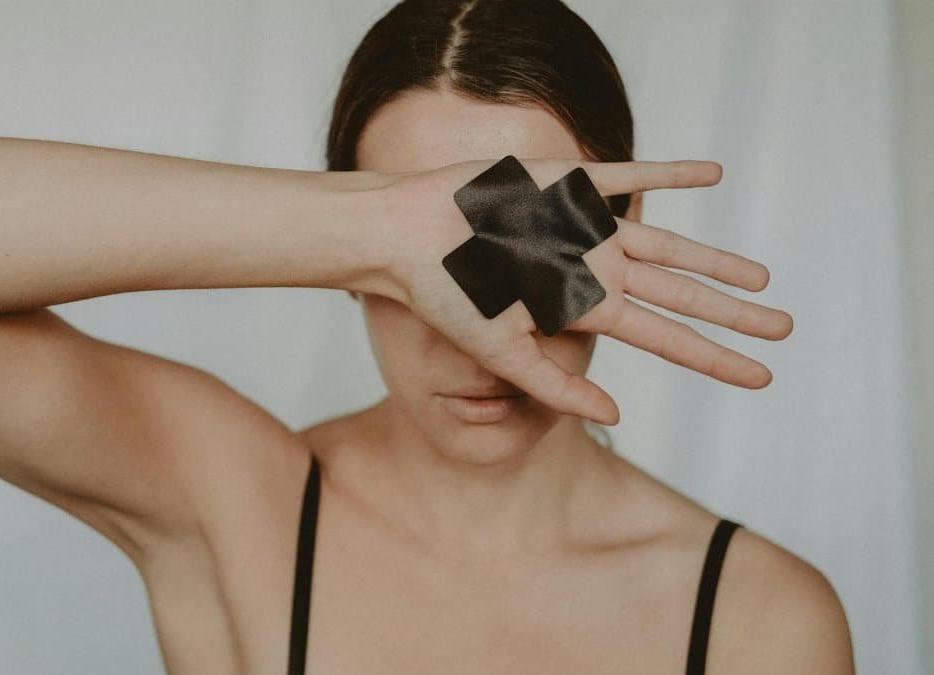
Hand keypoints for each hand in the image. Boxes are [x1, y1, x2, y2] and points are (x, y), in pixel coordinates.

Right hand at [378, 156, 793, 424]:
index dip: (716, 359)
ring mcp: (587, 227)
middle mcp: (594, 269)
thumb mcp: (501, 352)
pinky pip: (631, 176)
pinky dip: (671, 173)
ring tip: (761, 277)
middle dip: (734, 314)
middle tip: (785, 328)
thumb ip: (556, 384)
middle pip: (681, 294)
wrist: (405, 236)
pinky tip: (713, 172)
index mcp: (582, 309)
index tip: (761, 378)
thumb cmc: (444, 296)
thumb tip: (617, 419)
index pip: (666, 339)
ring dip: (716, 258)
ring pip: (669, 244)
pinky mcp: (569, 183)